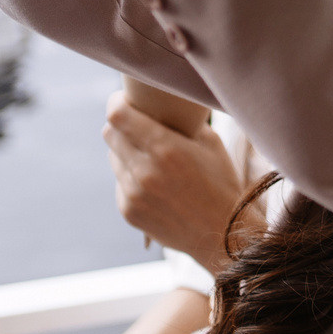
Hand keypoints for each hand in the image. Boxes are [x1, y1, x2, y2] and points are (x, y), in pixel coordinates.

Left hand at [103, 91, 258, 271]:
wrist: (223, 234)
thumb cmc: (222, 183)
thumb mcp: (211, 144)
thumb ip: (183, 123)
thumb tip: (163, 106)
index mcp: (166, 148)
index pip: (118, 115)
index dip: (117, 103)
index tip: (123, 99)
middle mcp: (145, 170)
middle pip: (110, 134)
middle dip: (120, 125)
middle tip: (135, 125)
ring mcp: (133, 194)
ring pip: (113, 158)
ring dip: (126, 152)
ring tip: (150, 157)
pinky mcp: (128, 211)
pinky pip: (120, 183)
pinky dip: (131, 177)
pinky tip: (154, 183)